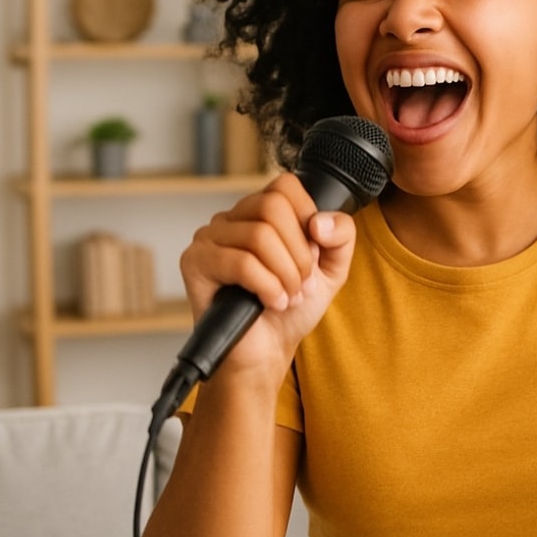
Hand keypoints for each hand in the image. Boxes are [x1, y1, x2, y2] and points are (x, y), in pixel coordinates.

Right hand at [178, 172, 357, 379]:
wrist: (267, 351)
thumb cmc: (292, 308)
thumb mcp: (331, 268)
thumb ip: (341, 236)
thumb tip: (319, 222)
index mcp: (260, 212)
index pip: (285, 185)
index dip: (307, 219)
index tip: (310, 253)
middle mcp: (231, 218)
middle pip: (273, 207)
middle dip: (298, 253)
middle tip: (300, 283)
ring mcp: (209, 238)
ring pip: (259, 236)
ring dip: (285, 275)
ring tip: (286, 296)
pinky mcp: (195, 263)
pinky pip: (240, 262)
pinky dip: (267, 286)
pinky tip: (270, 302)